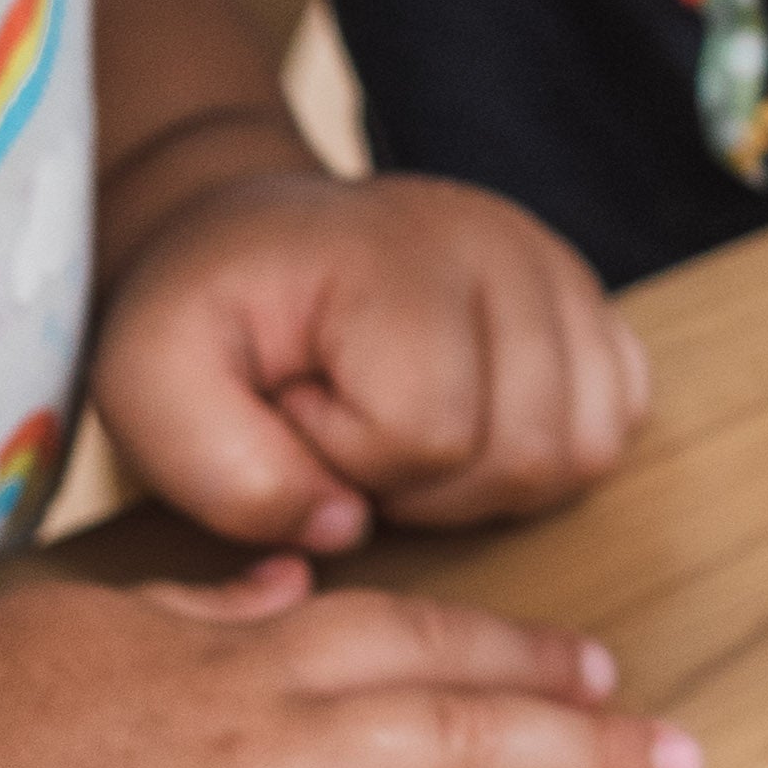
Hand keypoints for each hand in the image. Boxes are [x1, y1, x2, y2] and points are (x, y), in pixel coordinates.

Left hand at [91, 154, 650, 550]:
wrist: (253, 238)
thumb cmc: (205, 314)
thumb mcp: (150, 385)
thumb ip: (224, 473)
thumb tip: (344, 530)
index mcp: (394, 256)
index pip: (428, 433)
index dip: (347, 457)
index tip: (292, 407)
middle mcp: (501, 243)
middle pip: (521, 452)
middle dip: (421, 482)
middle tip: (346, 428)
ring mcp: (557, 266)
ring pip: (580, 450)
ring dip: (482, 476)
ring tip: (400, 429)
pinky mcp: (587, 298)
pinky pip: (617, 421)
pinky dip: (545, 451)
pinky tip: (466, 422)